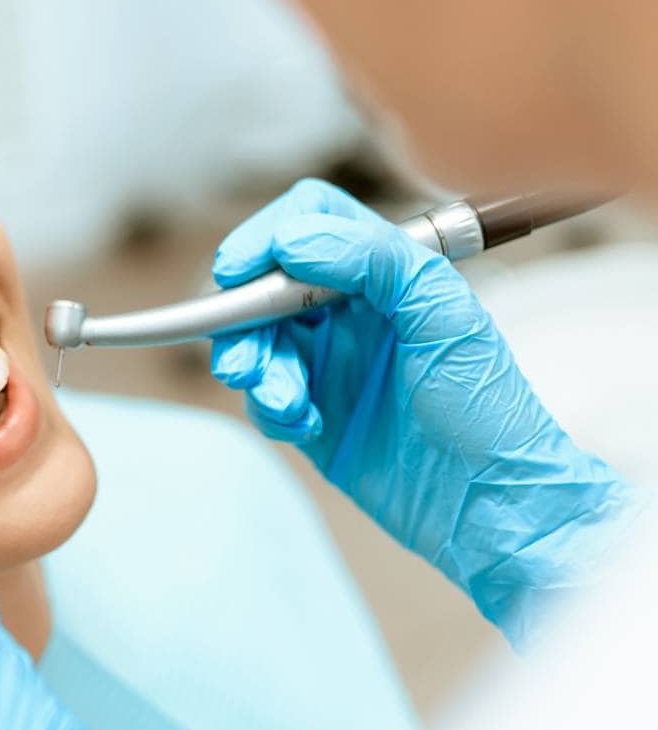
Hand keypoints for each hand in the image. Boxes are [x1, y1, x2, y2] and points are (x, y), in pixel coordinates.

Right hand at [209, 178, 644, 643]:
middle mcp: (352, 310)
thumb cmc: (489, 412)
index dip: (264, 237)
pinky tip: (305, 426)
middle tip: (245, 360)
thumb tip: (294, 238)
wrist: (493, 508)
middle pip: (265, 284)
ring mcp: (330, 362)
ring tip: (286, 401)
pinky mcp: (313, 413)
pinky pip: (262, 397)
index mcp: (387, 274)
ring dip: (256, 368)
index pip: (310, 222)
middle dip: (242, 318)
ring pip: (256, 341)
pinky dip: (270, 409)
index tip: (237, 271)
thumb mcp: (446, 319)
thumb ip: (378, 261)